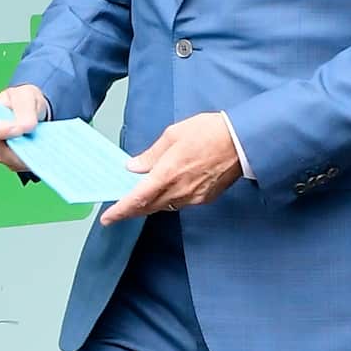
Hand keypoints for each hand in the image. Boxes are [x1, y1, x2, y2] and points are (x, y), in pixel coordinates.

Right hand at [0, 85, 47, 171]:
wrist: (37, 111)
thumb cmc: (26, 101)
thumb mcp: (27, 96)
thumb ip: (24, 109)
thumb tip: (25, 127)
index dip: (1, 130)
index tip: (20, 130)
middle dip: (20, 148)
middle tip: (37, 143)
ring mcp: (0, 152)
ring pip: (12, 161)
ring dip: (28, 155)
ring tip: (43, 145)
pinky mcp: (13, 162)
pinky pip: (22, 166)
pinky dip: (34, 160)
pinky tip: (43, 152)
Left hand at [100, 112, 240, 223]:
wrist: (243, 141)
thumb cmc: (210, 132)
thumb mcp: (174, 134)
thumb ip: (152, 154)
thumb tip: (134, 166)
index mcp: (167, 173)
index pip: (137, 199)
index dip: (120, 211)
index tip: (107, 218)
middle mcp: (179, 190)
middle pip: (149, 207)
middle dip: (132, 209)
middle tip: (120, 209)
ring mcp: (194, 197)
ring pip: (165, 206)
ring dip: (152, 203)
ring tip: (145, 194)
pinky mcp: (206, 198)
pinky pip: (182, 202)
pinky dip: (171, 198)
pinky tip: (171, 187)